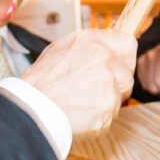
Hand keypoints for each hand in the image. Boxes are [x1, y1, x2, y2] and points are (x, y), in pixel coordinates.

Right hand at [19, 29, 135, 135]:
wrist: (32, 106)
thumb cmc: (40, 81)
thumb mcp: (60, 50)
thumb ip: (89, 46)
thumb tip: (107, 47)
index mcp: (91, 41)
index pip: (128, 43)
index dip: (124, 58)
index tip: (118, 66)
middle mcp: (103, 58)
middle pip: (127, 75)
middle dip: (116, 85)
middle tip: (93, 91)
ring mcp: (108, 82)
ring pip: (120, 96)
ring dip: (106, 102)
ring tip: (81, 103)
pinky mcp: (108, 106)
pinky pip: (111, 115)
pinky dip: (98, 119)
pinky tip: (80, 114)